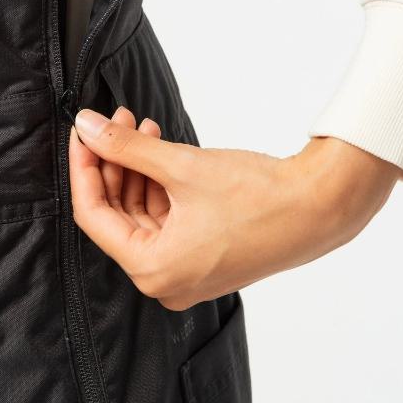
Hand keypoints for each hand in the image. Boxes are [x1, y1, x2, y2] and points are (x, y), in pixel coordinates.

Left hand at [69, 106, 402, 309]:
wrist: (320, 206)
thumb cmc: (259, 196)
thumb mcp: (180, 165)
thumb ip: (125, 146)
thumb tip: (86, 126)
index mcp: (154, 270)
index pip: (95, 214)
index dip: (84, 167)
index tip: (83, 132)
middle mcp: (166, 280)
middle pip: (118, 213)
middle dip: (113, 162)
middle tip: (112, 122)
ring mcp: (186, 270)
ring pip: (141, 212)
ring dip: (137, 168)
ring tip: (138, 126)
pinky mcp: (203, 254)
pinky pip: (166, 217)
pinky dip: (159, 182)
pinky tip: (159, 147)